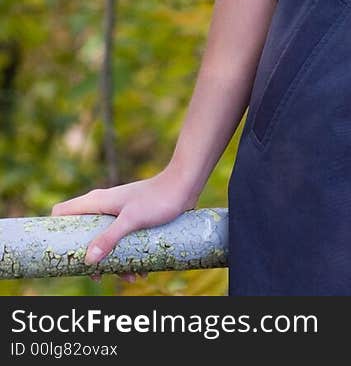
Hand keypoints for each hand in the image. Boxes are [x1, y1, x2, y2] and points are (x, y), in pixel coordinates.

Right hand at [51, 167, 197, 280]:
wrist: (184, 184)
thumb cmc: (157, 198)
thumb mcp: (131, 220)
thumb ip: (109, 238)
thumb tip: (89, 260)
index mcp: (96, 202)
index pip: (62, 211)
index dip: (55, 231)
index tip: (60, 253)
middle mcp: (103, 206)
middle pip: (82, 234)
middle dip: (90, 258)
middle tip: (99, 276)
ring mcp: (118, 213)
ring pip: (104, 241)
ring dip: (113, 261)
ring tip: (129, 277)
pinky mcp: (132, 219)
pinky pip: (121, 241)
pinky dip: (127, 256)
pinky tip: (141, 270)